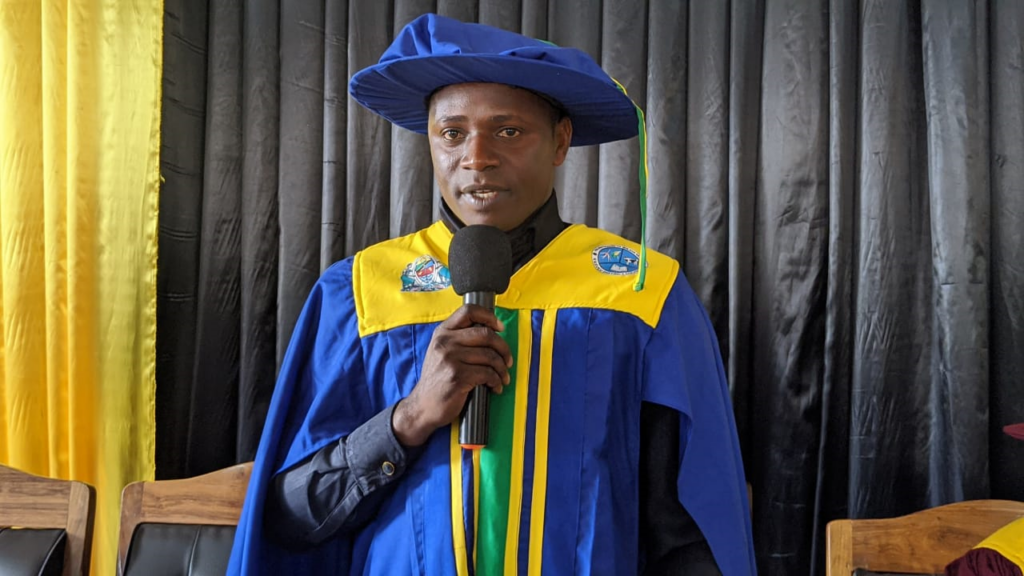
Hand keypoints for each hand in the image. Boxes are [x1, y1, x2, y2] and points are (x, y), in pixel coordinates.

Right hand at [392, 304, 512, 446]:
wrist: (423, 406)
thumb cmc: (438, 379)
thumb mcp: (441, 351)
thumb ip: (459, 339)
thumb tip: (491, 332)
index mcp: (443, 332)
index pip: (468, 311)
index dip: (489, 316)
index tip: (500, 328)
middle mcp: (445, 342)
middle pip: (486, 334)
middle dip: (504, 348)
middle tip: (508, 361)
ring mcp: (450, 359)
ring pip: (490, 356)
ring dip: (502, 369)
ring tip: (503, 378)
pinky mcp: (457, 376)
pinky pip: (488, 374)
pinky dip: (496, 381)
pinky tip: (495, 387)